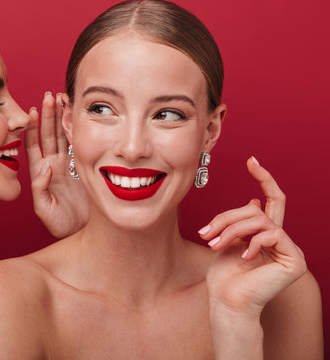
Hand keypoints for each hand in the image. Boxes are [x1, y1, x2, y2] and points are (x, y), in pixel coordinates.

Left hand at [25, 92, 88, 237]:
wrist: (84, 231)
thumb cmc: (61, 224)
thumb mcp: (45, 210)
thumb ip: (40, 189)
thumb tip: (44, 167)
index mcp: (42, 172)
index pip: (34, 145)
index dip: (32, 128)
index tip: (31, 111)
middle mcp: (55, 164)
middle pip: (49, 134)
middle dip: (49, 115)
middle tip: (49, 96)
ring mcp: (70, 164)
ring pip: (65, 135)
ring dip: (63, 117)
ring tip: (63, 98)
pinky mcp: (84, 166)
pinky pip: (80, 144)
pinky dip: (78, 129)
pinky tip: (78, 114)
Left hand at [200, 157, 305, 315]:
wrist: (227, 302)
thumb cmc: (224, 276)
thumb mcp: (227, 241)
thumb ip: (240, 222)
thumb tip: (253, 201)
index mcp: (265, 234)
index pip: (271, 200)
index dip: (263, 179)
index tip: (251, 160)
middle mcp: (280, 239)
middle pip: (256, 210)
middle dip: (227, 218)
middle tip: (206, 233)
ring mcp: (289, 250)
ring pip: (259, 221)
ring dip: (231, 230)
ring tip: (214, 245)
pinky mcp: (295, 260)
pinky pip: (273, 235)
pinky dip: (253, 243)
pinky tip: (243, 257)